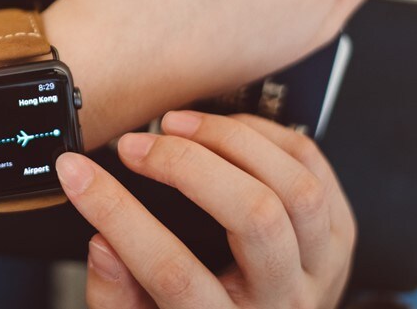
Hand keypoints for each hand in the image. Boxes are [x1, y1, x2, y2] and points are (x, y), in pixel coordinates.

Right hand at [56, 111, 355, 307]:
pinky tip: (223, 130)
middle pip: (253, 216)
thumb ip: (114, 296)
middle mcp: (284, 300)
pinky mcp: (338, 236)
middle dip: (184, 164)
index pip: (171, 271)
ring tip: (176, 125)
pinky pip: (314, 168)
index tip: (78, 174)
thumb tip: (101, 241)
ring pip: (294, 187)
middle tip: (134, 146)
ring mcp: (320, 267)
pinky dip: (266, 136)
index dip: (117, 214)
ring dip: (229, 140)